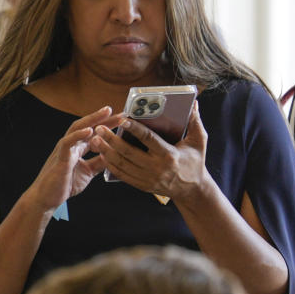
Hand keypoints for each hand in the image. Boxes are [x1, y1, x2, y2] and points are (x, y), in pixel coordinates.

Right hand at [23, 107, 122, 212]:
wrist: (46, 199)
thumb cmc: (63, 185)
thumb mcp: (88, 172)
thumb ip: (99, 163)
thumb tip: (114, 155)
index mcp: (78, 149)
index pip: (94, 133)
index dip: (108, 126)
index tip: (123, 120)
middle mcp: (71, 145)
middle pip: (88, 126)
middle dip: (104, 118)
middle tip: (121, 113)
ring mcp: (64, 150)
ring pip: (77, 129)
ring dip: (92, 120)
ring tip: (106, 113)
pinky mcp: (60, 158)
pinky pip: (68, 143)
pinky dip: (78, 135)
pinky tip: (89, 130)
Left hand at [91, 101, 209, 200]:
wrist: (192, 190)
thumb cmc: (195, 162)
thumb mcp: (199, 141)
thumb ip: (195, 122)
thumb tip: (195, 103)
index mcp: (169, 154)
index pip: (148, 139)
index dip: (135, 129)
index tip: (122, 118)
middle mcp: (157, 168)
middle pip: (128, 152)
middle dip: (111, 139)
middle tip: (99, 128)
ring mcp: (148, 178)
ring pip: (122, 164)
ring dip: (106, 152)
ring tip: (95, 140)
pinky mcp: (143, 185)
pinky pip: (123, 175)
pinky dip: (111, 166)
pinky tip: (102, 155)